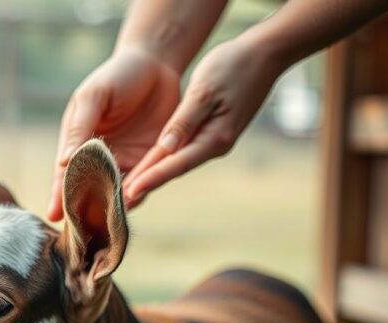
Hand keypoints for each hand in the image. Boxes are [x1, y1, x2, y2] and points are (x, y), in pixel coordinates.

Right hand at [48, 47, 179, 220]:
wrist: (156, 64)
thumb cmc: (116, 76)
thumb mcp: (93, 97)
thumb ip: (79, 128)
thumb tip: (62, 161)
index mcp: (78, 141)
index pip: (66, 174)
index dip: (60, 194)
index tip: (54, 216)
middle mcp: (99, 157)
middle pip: (89, 189)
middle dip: (84, 209)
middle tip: (79, 231)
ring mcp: (125, 160)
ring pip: (116, 190)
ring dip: (111, 206)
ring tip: (104, 223)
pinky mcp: (150, 160)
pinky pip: (144, 182)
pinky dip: (138, 194)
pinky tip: (132, 204)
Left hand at [121, 36, 283, 206]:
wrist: (265, 54)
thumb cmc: (234, 66)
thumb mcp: (204, 91)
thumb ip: (183, 121)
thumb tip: (165, 149)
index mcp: (215, 137)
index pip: (176, 164)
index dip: (151, 178)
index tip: (129, 193)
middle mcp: (215, 145)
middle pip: (175, 168)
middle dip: (149, 184)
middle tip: (123, 202)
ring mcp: (215, 140)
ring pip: (178, 161)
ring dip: (155, 174)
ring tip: (129, 189)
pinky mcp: (212, 132)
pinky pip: (184, 151)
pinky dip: (165, 159)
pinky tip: (149, 166)